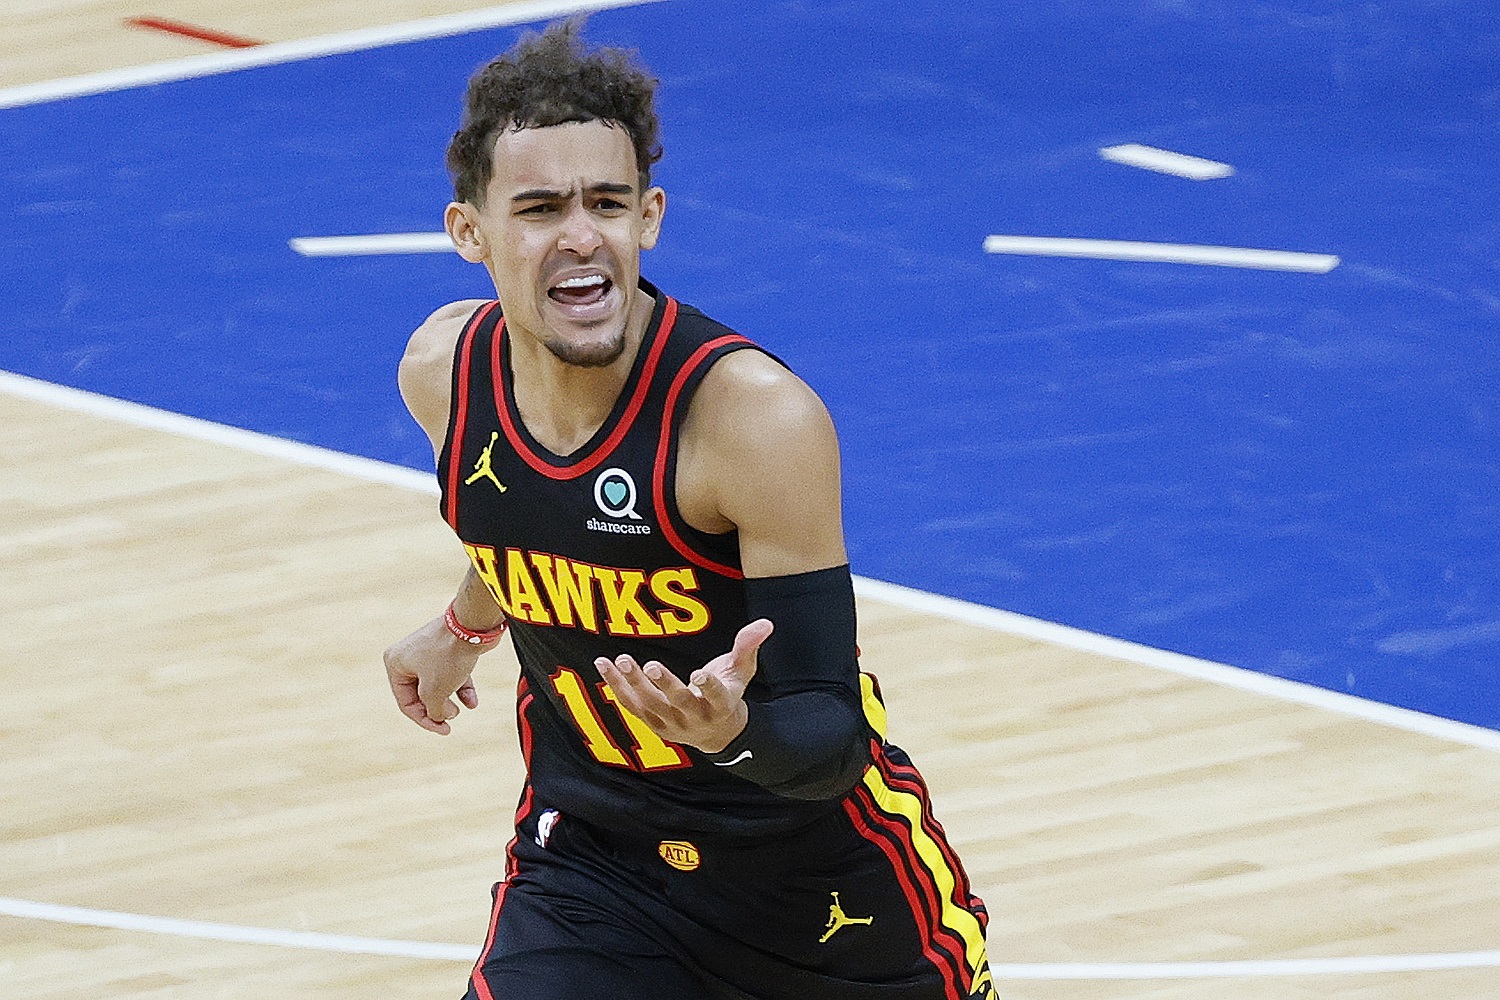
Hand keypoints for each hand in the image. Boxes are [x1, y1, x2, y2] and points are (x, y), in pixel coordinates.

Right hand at [383, 615, 482, 734]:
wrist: (472, 626)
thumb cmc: (447, 656)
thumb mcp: (434, 692)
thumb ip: (433, 711)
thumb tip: (440, 716)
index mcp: (395, 663)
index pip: (406, 702)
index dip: (424, 719)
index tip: (443, 729)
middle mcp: (409, 656)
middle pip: (421, 694)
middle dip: (438, 708)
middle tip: (453, 716)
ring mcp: (429, 651)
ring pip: (438, 685)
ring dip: (450, 700)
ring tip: (462, 709)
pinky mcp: (448, 649)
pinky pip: (451, 674)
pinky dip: (461, 688)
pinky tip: (472, 701)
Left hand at [595, 618, 773, 753]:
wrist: (716, 734)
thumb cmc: (728, 694)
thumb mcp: (742, 672)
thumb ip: (748, 647)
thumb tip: (765, 623)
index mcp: (721, 705)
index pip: (717, 697)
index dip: (709, 688)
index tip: (699, 675)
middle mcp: (696, 717)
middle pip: (678, 702)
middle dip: (664, 684)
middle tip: (650, 665)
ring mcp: (672, 724)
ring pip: (650, 704)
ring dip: (632, 683)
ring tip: (620, 660)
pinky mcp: (653, 724)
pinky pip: (632, 706)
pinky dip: (617, 687)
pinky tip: (605, 666)